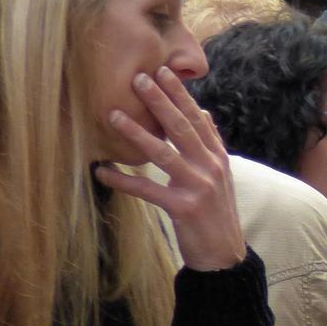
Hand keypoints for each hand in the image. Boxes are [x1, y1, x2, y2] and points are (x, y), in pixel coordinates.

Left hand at [93, 67, 246, 271]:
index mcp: (217, 157)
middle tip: (139, 78)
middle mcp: (210, 168)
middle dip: (160, 102)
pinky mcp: (184, 209)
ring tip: (113, 115)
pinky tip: (102, 172)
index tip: (163, 71)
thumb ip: (211, 144)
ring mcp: (198, 188)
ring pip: (164, 154)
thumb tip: (203, 113)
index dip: (180, 95)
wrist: (224, 254)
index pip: (197, 119)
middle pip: (182, 128)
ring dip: (136, 134)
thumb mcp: (220, 175)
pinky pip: (148, 190)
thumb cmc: (216, 213)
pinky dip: (123, 181)